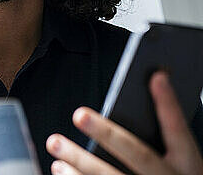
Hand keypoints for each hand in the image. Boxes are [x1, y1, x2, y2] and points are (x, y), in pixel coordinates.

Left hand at [46, 71, 202, 173]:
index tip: (157, 77)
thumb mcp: (179, 161)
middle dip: (107, 133)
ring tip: (56, 143)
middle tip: (79, 114)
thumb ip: (161, 137)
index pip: (178, 131)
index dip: (169, 104)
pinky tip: (59, 168)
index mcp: (187, 165)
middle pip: (137, 154)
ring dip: (80, 160)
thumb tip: (145, 92)